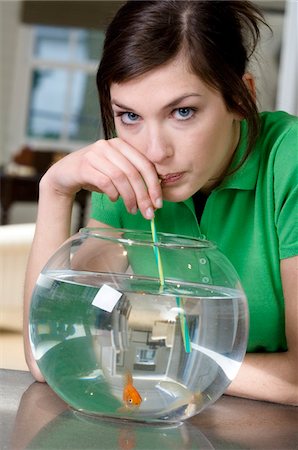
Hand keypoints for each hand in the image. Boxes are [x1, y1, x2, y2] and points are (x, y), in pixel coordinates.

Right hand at [42, 138, 162, 219]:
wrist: (65, 174)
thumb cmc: (95, 175)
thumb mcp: (117, 173)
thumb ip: (134, 178)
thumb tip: (154, 197)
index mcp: (122, 144)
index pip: (145, 164)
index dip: (154, 185)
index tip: (158, 203)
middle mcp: (109, 145)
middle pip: (134, 172)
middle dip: (143, 196)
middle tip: (148, 213)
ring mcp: (95, 154)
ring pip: (120, 178)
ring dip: (129, 198)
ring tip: (132, 209)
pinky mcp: (84, 165)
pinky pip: (105, 182)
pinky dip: (113, 193)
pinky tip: (114, 199)